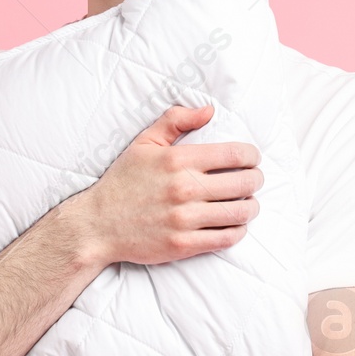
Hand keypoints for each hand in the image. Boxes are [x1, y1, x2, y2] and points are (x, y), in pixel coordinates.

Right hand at [69, 103, 261, 265]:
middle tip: (253, 180)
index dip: (252, 156)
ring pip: (240, 212)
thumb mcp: (144, 143)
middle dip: (256, 180)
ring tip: (248, 203)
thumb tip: (210, 111)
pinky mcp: (184, 245)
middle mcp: (184, 188)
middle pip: (245, 183)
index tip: (252, 159)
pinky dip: (238, 230)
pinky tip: (234, 224)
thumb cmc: (123, 182)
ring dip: (251, 207)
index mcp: (177, 160)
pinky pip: (227, 237)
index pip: (235, 154)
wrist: (98, 225)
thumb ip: (175, 120)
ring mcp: (184, 219)